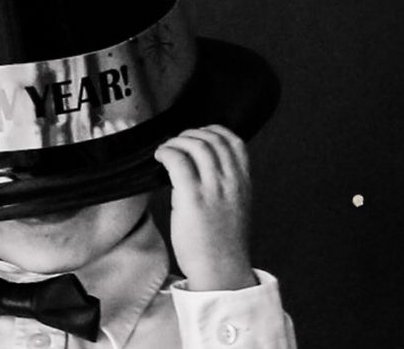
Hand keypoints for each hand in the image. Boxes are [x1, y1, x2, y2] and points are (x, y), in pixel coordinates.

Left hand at [155, 124, 255, 291]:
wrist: (221, 272)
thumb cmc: (223, 242)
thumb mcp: (237, 206)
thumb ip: (228, 182)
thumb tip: (204, 162)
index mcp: (244, 183)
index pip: (233, 140)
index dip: (211, 131)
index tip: (196, 136)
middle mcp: (231, 182)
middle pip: (210, 138)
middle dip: (189, 135)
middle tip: (176, 145)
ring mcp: (213, 189)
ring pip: (194, 145)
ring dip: (175, 142)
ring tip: (166, 153)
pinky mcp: (192, 198)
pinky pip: (177, 159)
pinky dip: (165, 151)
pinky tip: (159, 158)